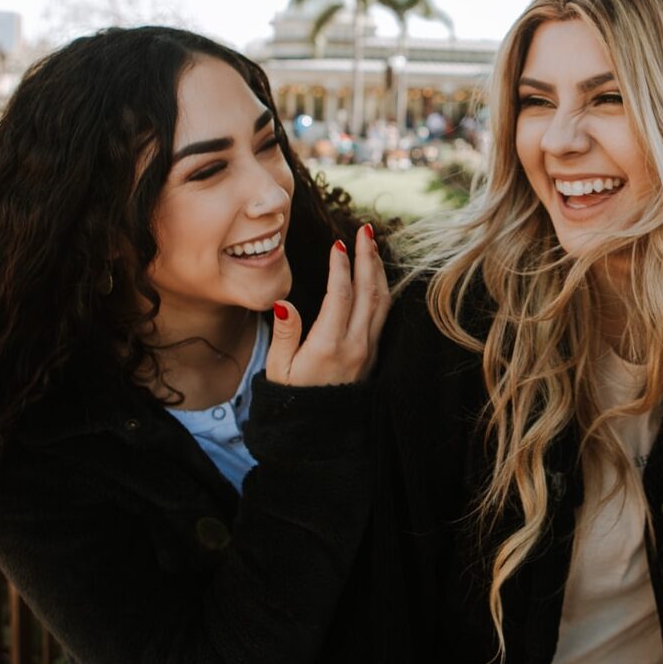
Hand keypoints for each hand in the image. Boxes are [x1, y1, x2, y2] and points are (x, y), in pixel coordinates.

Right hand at [265, 223, 389, 385]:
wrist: (319, 432)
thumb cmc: (292, 398)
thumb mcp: (278, 369)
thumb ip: (285, 334)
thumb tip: (283, 302)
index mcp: (328, 345)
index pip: (339, 294)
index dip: (340, 266)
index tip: (337, 243)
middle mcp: (355, 344)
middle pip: (368, 291)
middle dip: (367, 257)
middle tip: (365, 231)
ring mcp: (368, 349)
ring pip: (382, 302)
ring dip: (378, 270)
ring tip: (372, 246)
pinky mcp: (374, 354)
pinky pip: (384, 315)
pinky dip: (382, 289)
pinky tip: (376, 276)